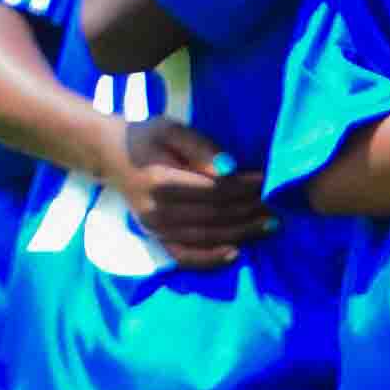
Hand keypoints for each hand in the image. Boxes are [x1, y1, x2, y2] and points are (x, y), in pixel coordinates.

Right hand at [105, 114, 270, 266]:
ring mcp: (154, 229)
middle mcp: (156, 210)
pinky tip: (235, 253)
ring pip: (206, 237)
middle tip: (276, 206)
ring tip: (269, 225)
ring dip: (241, 233)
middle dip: (248, 211)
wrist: (113, 156)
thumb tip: (229, 169)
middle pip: (213, 216)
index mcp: (160, 181)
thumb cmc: (148, 138)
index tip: (266, 181)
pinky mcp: (155, 238)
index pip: (212, 190)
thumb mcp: (171, 129)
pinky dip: (210, 259)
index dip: (242, 188)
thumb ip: (200, 147)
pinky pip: (185, 256)